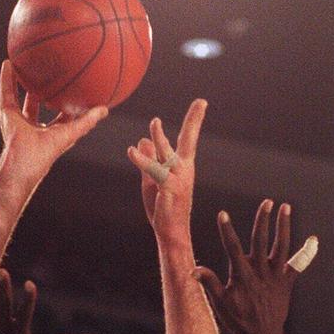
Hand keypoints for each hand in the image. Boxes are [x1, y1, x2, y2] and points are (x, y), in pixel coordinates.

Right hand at [0, 61, 107, 184]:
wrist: (23, 160)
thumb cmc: (47, 151)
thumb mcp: (71, 133)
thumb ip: (87, 121)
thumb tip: (105, 109)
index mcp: (52, 132)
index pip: (62, 115)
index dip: (69, 103)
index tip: (75, 89)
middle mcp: (35, 125)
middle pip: (41, 104)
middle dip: (46, 90)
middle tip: (52, 73)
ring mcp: (20, 120)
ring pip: (21, 96)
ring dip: (24, 81)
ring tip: (27, 63)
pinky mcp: (7, 114)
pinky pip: (7, 92)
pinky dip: (6, 79)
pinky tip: (8, 63)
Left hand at [127, 99, 206, 244]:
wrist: (171, 231)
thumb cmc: (163, 206)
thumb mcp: (151, 179)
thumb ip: (148, 159)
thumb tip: (142, 140)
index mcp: (182, 165)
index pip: (187, 139)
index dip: (194, 120)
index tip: (201, 103)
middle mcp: (184, 169)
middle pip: (189, 140)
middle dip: (195, 120)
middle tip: (201, 102)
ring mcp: (178, 178)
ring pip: (168, 152)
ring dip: (161, 137)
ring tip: (155, 122)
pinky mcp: (169, 187)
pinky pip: (154, 170)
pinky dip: (142, 160)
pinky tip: (132, 151)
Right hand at [193, 200, 317, 333]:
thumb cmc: (239, 321)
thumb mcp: (220, 304)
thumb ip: (209, 284)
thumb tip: (194, 270)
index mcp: (242, 275)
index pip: (233, 248)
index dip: (227, 230)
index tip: (223, 214)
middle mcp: (260, 272)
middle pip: (261, 240)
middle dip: (263, 220)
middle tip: (267, 202)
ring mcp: (276, 276)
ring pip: (282, 246)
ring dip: (284, 226)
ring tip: (286, 207)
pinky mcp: (287, 282)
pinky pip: (298, 265)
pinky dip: (307, 253)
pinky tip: (313, 239)